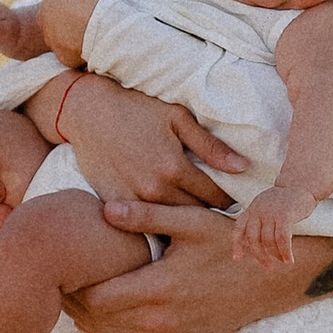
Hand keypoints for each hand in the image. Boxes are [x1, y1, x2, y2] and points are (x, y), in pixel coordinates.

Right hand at [52, 74, 247, 209]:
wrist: (88, 112)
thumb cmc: (137, 110)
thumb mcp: (178, 118)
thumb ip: (211, 146)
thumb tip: (244, 167)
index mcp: (175, 168)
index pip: (215, 196)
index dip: (230, 199)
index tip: (238, 200)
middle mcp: (155, 189)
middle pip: (195, 213)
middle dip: (212, 213)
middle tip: (225, 213)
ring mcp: (132, 200)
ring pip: (171, 222)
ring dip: (187, 220)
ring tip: (200, 219)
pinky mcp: (114, 205)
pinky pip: (143, 223)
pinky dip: (158, 221)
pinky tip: (168, 218)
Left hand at [65, 210, 319, 332]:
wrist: (277, 280)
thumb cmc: (234, 244)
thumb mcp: (193, 222)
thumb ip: (147, 216)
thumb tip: (103, 210)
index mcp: (159, 288)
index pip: (95, 298)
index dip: (70, 286)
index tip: (59, 266)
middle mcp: (161, 319)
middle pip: (96, 322)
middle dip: (71, 303)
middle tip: (56, 279)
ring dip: (87, 320)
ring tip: (71, 294)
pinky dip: (108, 331)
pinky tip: (99, 311)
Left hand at [231, 192, 297, 269]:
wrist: (301, 183)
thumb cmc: (286, 199)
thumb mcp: (267, 206)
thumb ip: (259, 220)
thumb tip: (252, 244)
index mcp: (252, 208)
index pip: (238, 228)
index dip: (237, 244)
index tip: (237, 257)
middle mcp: (258, 210)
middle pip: (253, 239)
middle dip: (259, 255)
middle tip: (268, 266)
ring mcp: (270, 212)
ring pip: (268, 241)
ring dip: (275, 255)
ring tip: (283, 261)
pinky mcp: (284, 215)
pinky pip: (282, 239)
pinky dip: (285, 252)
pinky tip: (289, 260)